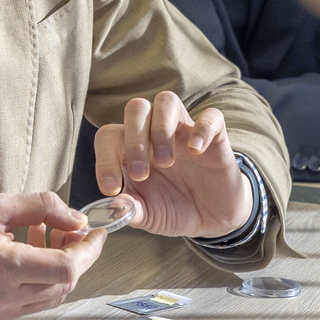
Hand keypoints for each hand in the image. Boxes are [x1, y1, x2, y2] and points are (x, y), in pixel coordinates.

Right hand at [0, 192, 104, 319]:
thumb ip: (39, 207)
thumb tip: (74, 216)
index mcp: (3, 266)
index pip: (67, 267)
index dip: (89, 250)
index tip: (96, 232)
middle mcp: (2, 297)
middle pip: (64, 283)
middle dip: (76, 255)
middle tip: (69, 226)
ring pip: (50, 296)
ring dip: (58, 267)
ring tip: (44, 234)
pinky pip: (30, 302)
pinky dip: (38, 279)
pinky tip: (26, 252)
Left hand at [94, 93, 252, 238]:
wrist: (211, 218)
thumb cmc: (174, 208)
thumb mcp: (149, 215)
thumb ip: (130, 209)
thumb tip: (111, 207)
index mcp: (133, 148)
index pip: (109, 135)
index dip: (104, 158)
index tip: (110, 188)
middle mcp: (155, 132)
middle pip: (136, 108)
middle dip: (134, 140)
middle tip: (140, 174)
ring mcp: (185, 130)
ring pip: (167, 101)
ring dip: (161, 129)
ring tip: (167, 162)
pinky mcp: (215, 137)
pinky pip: (211, 116)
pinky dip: (202, 129)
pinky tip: (195, 151)